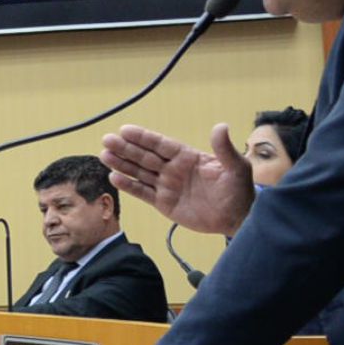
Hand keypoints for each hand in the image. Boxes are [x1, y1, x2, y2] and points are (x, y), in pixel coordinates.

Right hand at [102, 121, 254, 236]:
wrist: (238, 218)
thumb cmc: (239, 190)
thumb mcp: (236, 167)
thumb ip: (224, 149)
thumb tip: (221, 126)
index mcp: (187, 157)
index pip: (160, 144)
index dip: (143, 137)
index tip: (125, 130)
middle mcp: (173, 169)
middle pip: (145, 156)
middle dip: (126, 148)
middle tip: (107, 140)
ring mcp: (167, 186)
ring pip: (139, 172)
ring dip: (122, 164)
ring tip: (104, 155)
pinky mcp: (164, 203)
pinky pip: (143, 193)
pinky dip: (128, 186)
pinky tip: (114, 178)